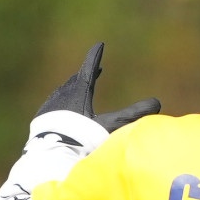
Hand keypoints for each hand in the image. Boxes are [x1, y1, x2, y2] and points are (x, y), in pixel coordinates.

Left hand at [38, 42, 159, 131]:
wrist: (50, 154)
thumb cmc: (82, 139)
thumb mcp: (110, 126)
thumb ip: (133, 114)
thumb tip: (158, 103)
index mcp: (79, 91)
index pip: (89, 68)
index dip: (95, 57)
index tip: (99, 46)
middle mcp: (63, 94)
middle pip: (77, 80)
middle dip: (87, 74)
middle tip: (96, 70)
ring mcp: (50, 106)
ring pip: (64, 92)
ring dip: (74, 89)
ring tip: (80, 90)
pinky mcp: (41, 118)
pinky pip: (54, 105)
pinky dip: (63, 103)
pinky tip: (62, 113)